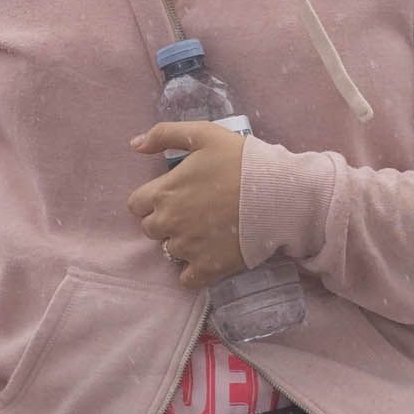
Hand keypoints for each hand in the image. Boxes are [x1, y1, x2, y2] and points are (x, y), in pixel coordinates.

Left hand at [128, 120, 250, 287]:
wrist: (278, 192)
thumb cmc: (241, 160)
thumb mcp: (203, 134)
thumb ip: (164, 134)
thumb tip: (135, 145)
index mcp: (163, 193)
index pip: (136, 205)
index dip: (153, 201)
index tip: (173, 197)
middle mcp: (169, 223)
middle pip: (151, 229)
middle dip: (166, 222)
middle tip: (193, 212)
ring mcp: (188, 248)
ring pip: (169, 252)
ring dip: (181, 244)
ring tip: (206, 232)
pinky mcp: (209, 268)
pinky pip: (187, 279)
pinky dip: (193, 272)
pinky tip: (207, 258)